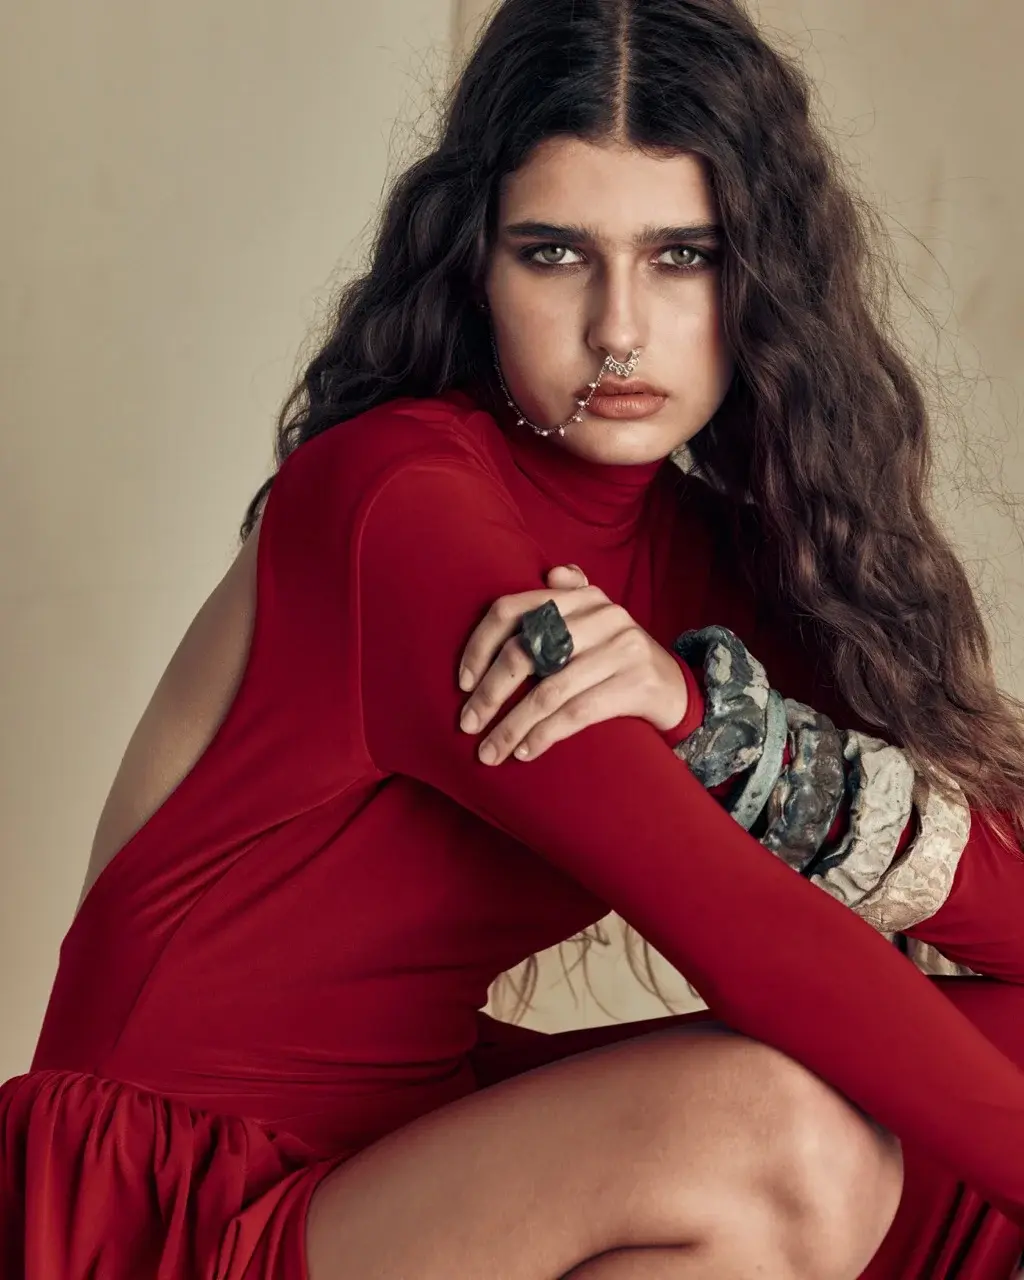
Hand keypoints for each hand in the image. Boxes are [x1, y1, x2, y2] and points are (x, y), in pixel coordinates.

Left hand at [457, 563, 688, 763]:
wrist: (677, 687)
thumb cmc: (618, 658)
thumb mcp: (597, 622)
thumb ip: (572, 595)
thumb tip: (551, 572)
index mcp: (582, 596)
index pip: (514, 609)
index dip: (481, 645)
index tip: (462, 683)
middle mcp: (602, 616)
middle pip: (527, 651)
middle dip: (490, 693)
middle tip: (467, 724)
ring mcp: (622, 649)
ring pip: (549, 691)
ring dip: (511, 726)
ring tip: (489, 752)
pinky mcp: (636, 684)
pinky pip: (577, 713)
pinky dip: (545, 735)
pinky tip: (525, 752)